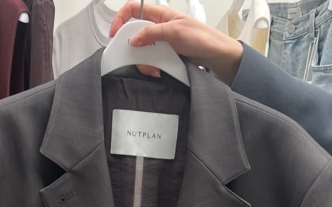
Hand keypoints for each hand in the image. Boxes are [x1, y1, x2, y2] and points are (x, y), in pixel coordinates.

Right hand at [109, 2, 244, 84]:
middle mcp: (158, 28)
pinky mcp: (164, 56)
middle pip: (133, 34)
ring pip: (141, 51)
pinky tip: (158, 71)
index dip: (121, 18)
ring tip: (153, 68)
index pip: (133, 9)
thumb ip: (152, 33)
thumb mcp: (175, 32)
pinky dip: (151, 68)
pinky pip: (150, 61)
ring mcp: (160, 43)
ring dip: (143, 61)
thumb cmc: (202, 38)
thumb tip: (133, 39)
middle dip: (132, 47)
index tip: (115, 33)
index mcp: (160, 14)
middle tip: (135, 57)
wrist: (215, 56)